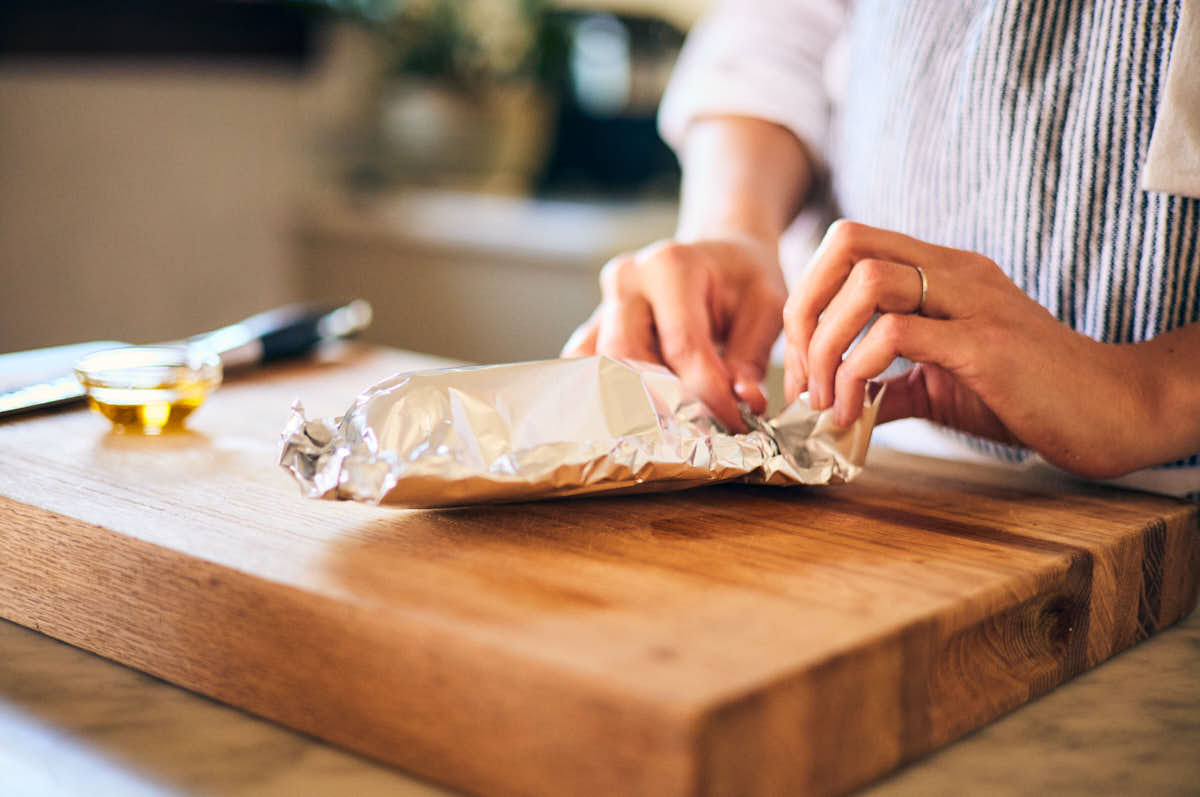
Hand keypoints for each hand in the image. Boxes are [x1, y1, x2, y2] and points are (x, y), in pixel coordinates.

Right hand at [563, 237, 786, 431]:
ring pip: (599, 368)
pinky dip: (606, 395)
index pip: (682, 345)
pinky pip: (585, 369)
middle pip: (627, 357)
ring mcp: (602, 303)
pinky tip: (636, 417)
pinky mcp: (593, 327)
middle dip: (665, 402)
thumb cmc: (742, 278)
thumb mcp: (765, 305)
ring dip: (633, 404)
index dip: (709, 392)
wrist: (718, 256)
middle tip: (702, 432)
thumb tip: (746, 402)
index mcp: (670, 265)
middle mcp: (627, 281)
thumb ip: (753, 355)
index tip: (735, 422)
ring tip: (673, 429)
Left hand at [783, 220, 1158, 478]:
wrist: (1112, 413)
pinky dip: (859, 372)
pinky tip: (858, 411)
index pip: (850, 242)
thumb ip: (890, 387)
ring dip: (827, 346)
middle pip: (847, 242)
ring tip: (827, 401)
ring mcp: (973, 302)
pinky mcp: (986, 344)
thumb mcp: (942, 385)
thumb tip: (839, 409)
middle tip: (804, 376)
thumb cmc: (1028, 395)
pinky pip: (899, 334)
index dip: (808, 295)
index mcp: (942, 271)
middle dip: (804, 310)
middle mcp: (955, 272)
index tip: (804, 361)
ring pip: (867, 282)